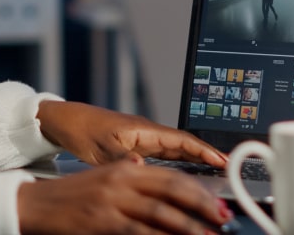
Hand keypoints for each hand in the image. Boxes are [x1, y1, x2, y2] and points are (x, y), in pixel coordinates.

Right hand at [17, 158, 233, 233]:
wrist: (34, 204)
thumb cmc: (69, 197)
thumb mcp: (102, 180)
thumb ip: (130, 181)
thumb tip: (155, 183)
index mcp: (125, 169)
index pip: (170, 176)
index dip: (197, 190)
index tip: (216, 203)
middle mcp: (121, 181)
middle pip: (172, 190)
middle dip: (201, 206)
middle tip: (222, 218)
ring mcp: (112, 201)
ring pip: (161, 213)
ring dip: (189, 227)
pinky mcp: (102, 221)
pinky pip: (140, 231)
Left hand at [36, 101, 226, 167]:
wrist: (65, 121)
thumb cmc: (82, 130)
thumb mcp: (102, 150)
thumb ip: (125, 160)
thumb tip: (143, 169)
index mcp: (144, 130)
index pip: (182, 140)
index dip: (204, 151)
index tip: (223, 160)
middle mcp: (147, 132)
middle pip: (185, 144)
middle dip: (207, 155)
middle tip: (229, 167)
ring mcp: (143, 138)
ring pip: (176, 149)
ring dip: (195, 159)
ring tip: (214, 171)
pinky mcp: (136, 144)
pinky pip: (164, 153)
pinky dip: (179, 161)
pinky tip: (184, 171)